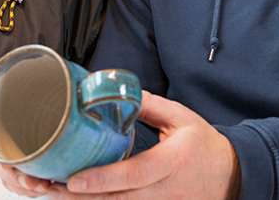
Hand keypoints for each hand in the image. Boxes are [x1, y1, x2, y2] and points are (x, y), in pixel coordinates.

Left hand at [0, 91, 239, 199]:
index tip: (74, 179)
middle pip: (116, 199)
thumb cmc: (206, 146)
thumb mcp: (182, 119)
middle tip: (47, 186)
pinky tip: (73, 196)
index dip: (102, 179)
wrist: (232, 177)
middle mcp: (162, 189)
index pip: (133, 175)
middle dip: (80, 196)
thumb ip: (149, 105)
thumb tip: (118, 90)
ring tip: (50, 190)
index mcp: (171, 162)